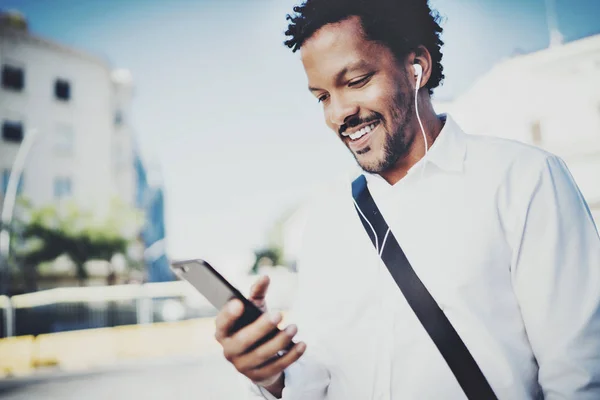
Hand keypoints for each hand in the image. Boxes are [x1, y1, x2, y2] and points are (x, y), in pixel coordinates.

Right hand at [214, 276, 305, 392]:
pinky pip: (276, 366)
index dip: (229, 314)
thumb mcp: (253, 310)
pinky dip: (291, 355)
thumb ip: (257, 293)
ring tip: (294, 327)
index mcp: (223, 331)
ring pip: (261, 355)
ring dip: (280, 341)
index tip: (239, 303)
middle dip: (261, 328)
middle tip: (279, 314)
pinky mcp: (259, 376)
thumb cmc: (252, 325)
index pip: (222, 323)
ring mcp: (243, 366)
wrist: (258, 357)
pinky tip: (302, 344)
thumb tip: (265, 277)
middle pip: (243, 341)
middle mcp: (229, 350)